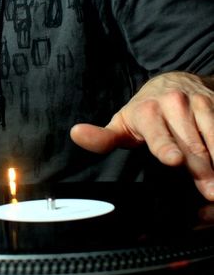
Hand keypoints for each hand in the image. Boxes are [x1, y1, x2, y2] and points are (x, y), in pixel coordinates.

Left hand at [70, 72, 213, 200]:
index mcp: (147, 110)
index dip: (165, 146)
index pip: (157, 132)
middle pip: (190, 145)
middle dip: (200, 169)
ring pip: (212, 137)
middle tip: (209, 192)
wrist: (174, 82)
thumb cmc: (145, 111)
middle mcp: (173, 104)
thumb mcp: (122, 123)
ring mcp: (198, 103)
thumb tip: (75, 133)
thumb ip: (102, 137)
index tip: (174, 160)